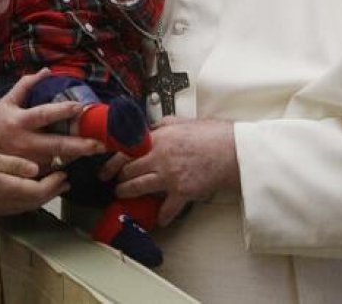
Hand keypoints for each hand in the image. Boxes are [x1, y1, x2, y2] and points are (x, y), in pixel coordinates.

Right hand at [0, 69, 105, 165]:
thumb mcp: (6, 101)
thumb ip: (26, 86)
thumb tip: (46, 71)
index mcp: (19, 121)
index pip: (44, 114)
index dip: (63, 110)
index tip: (81, 107)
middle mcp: (24, 143)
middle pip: (56, 145)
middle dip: (80, 146)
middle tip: (100, 145)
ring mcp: (26, 161)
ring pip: (56, 161)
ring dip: (76, 158)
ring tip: (95, 151)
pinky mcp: (26, 175)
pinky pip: (49, 171)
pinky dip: (63, 166)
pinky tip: (76, 161)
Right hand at [0, 146, 69, 214]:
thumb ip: (13, 164)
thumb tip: (35, 168)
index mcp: (6, 188)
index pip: (39, 191)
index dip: (55, 184)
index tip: (64, 174)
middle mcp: (5, 202)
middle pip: (36, 201)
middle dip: (53, 191)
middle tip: (64, 181)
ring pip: (27, 205)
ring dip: (42, 196)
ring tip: (51, 186)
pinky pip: (17, 206)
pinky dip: (29, 199)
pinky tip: (27, 191)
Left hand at [114, 117, 238, 225]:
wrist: (233, 151)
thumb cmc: (213, 135)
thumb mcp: (182, 121)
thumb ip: (163, 125)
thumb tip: (152, 128)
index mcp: (158, 139)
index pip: (125, 150)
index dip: (112, 159)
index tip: (108, 165)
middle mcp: (159, 158)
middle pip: (128, 170)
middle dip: (117, 177)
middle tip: (112, 181)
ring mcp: (169, 176)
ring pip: (139, 187)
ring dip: (128, 193)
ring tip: (122, 194)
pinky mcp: (182, 192)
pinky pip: (166, 208)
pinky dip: (162, 216)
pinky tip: (159, 219)